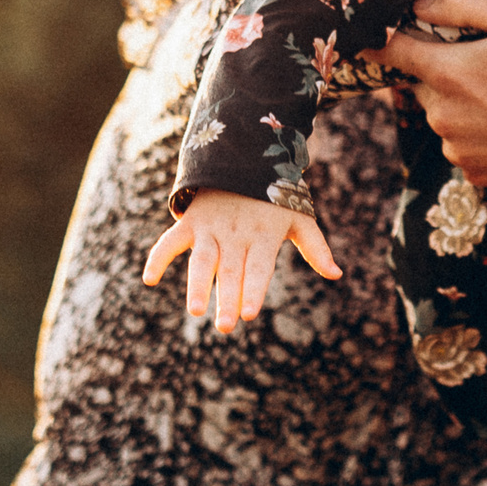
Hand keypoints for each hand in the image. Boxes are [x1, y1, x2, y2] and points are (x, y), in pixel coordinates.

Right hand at [142, 190, 340, 331]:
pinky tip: (149, 280)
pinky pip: (170, 241)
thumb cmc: (276, 198)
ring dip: (197, 285)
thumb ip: (315, 248)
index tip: (249, 313)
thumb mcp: (300, 218)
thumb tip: (337, 274)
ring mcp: (212, 228)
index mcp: (264, 236)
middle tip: (226, 327)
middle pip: (232, 271)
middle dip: (228, 299)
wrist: (244, 158)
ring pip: (202, 260)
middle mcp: (237, 234)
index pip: (259, 268)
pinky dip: (158, 258)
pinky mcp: (191, 223)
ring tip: (194, 310)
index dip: (253, 290)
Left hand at [383, 0, 486, 193]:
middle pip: (423, 83)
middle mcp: (446, 121)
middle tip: (482, 54)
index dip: (380, 35)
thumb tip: (418, 1)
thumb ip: (462, 3)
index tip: (367, 30)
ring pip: (447, 116)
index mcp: (449, 76)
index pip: (393, 51)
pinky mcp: (484, 176)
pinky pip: (467, 145)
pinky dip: (481, 131)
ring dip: (463, 100)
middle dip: (441, 66)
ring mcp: (464, 153)